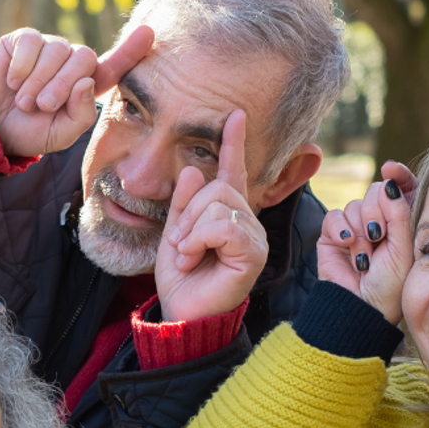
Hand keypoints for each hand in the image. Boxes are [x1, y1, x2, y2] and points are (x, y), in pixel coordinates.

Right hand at [0, 25, 153, 158]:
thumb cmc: (28, 131)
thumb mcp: (60, 134)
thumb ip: (81, 115)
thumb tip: (87, 81)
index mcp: (86, 86)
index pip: (114, 66)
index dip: (131, 50)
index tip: (148, 32)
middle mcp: (71, 63)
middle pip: (84, 58)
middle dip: (63, 85)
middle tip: (43, 106)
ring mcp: (49, 48)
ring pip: (57, 51)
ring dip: (39, 81)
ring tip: (24, 101)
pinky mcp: (24, 40)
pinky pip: (32, 42)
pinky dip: (22, 66)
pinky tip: (13, 81)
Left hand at [156, 110, 266, 322]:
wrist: (182, 312)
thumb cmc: (182, 278)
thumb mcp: (175, 232)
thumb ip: (183, 202)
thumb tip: (191, 169)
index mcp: (227, 214)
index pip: (233, 172)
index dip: (233, 143)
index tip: (235, 115)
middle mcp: (246, 221)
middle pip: (218, 187)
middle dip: (189, 212)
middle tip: (180, 243)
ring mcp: (253, 236)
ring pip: (219, 204)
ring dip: (191, 229)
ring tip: (187, 254)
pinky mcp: (253, 253)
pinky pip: (224, 225)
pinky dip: (199, 239)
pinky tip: (194, 258)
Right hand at [317, 161, 416, 324]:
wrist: (361, 306)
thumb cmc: (389, 284)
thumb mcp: (403, 247)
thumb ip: (399, 212)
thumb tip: (389, 181)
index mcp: (402, 222)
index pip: (401, 188)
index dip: (397, 176)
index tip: (391, 169)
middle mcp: (379, 222)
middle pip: (375, 192)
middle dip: (376, 212)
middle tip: (378, 236)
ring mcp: (355, 227)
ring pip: (354, 205)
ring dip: (359, 231)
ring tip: (364, 256)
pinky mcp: (333, 235)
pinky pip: (334, 216)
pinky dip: (341, 230)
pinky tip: (347, 246)